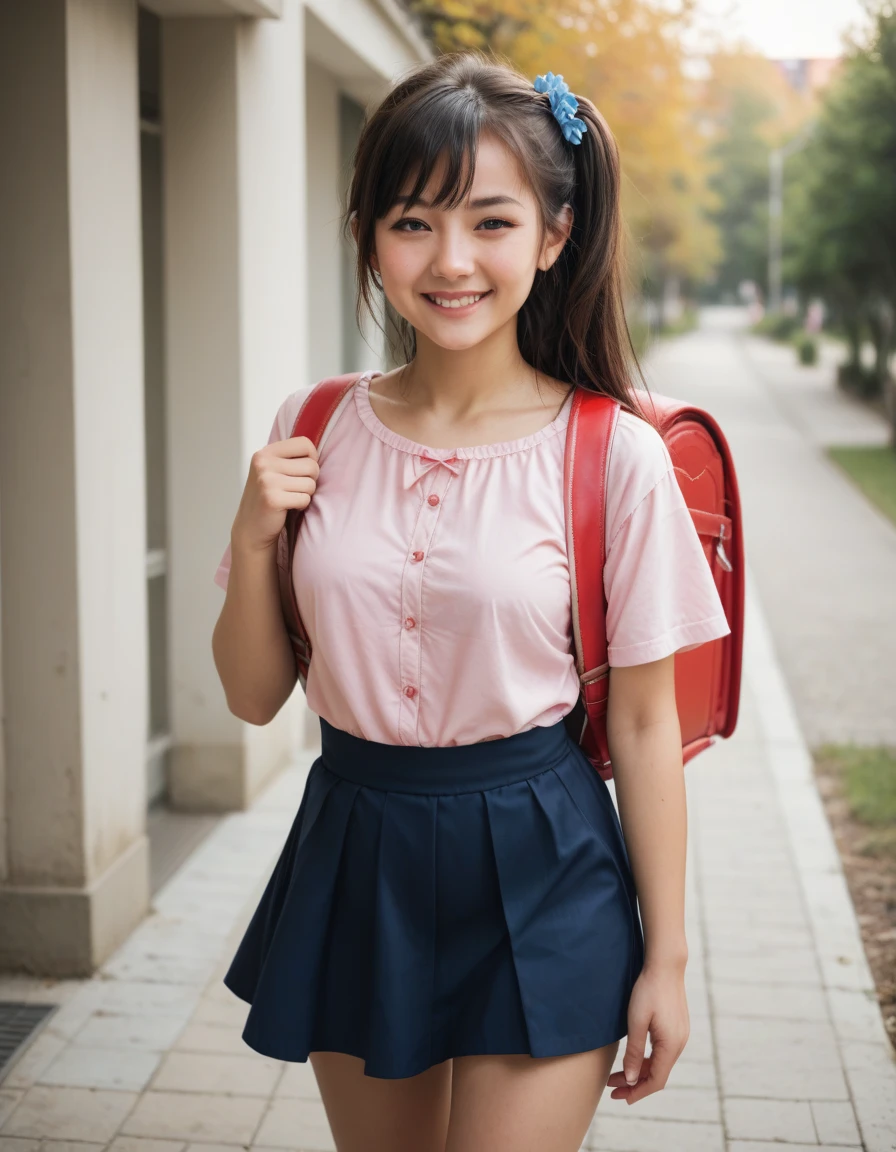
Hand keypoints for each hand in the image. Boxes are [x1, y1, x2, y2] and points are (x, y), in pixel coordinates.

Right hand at [231, 435, 319, 554]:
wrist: (251, 527)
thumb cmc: (268, 497)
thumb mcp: (272, 470)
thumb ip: (289, 458)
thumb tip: (317, 453)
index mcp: (265, 453)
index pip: (304, 443)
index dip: (312, 457)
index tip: (304, 470)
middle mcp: (264, 464)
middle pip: (312, 465)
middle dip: (310, 479)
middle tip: (295, 488)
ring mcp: (267, 481)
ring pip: (310, 483)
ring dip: (306, 494)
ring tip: (291, 497)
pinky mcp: (273, 499)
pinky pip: (305, 499)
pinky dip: (301, 505)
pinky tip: (289, 506)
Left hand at [606, 961, 689, 1104]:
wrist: (665, 965)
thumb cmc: (648, 990)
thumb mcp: (636, 1021)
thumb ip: (634, 1052)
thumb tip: (632, 1079)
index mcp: (671, 1045)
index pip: (656, 1080)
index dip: (638, 1092)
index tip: (620, 1097)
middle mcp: (679, 1044)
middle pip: (658, 1074)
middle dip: (635, 1083)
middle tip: (612, 1088)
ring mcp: (680, 1035)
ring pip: (660, 1063)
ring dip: (640, 1071)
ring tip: (618, 1074)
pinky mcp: (677, 1027)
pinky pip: (662, 1051)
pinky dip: (647, 1059)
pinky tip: (633, 1057)